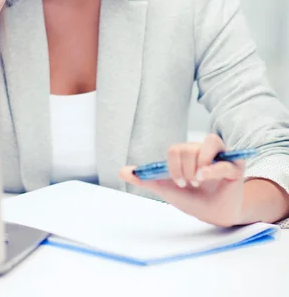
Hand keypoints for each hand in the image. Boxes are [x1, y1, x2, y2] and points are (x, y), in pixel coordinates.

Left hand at [119, 134, 245, 226]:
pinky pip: (224, 161)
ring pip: (209, 143)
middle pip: (189, 147)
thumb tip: (122, 171)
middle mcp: (204, 150)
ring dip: (198, 164)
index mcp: (188, 152)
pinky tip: (203, 176)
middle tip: (189, 183)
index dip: (172, 165)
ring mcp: (222, 156)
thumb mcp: (167, 188)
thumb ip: (147, 179)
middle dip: (184, 169)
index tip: (178, 182)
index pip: (176, 148)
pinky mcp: (235, 166)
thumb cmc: (193, 198)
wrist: (215, 215)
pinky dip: (212, 168)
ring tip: (198, 180)